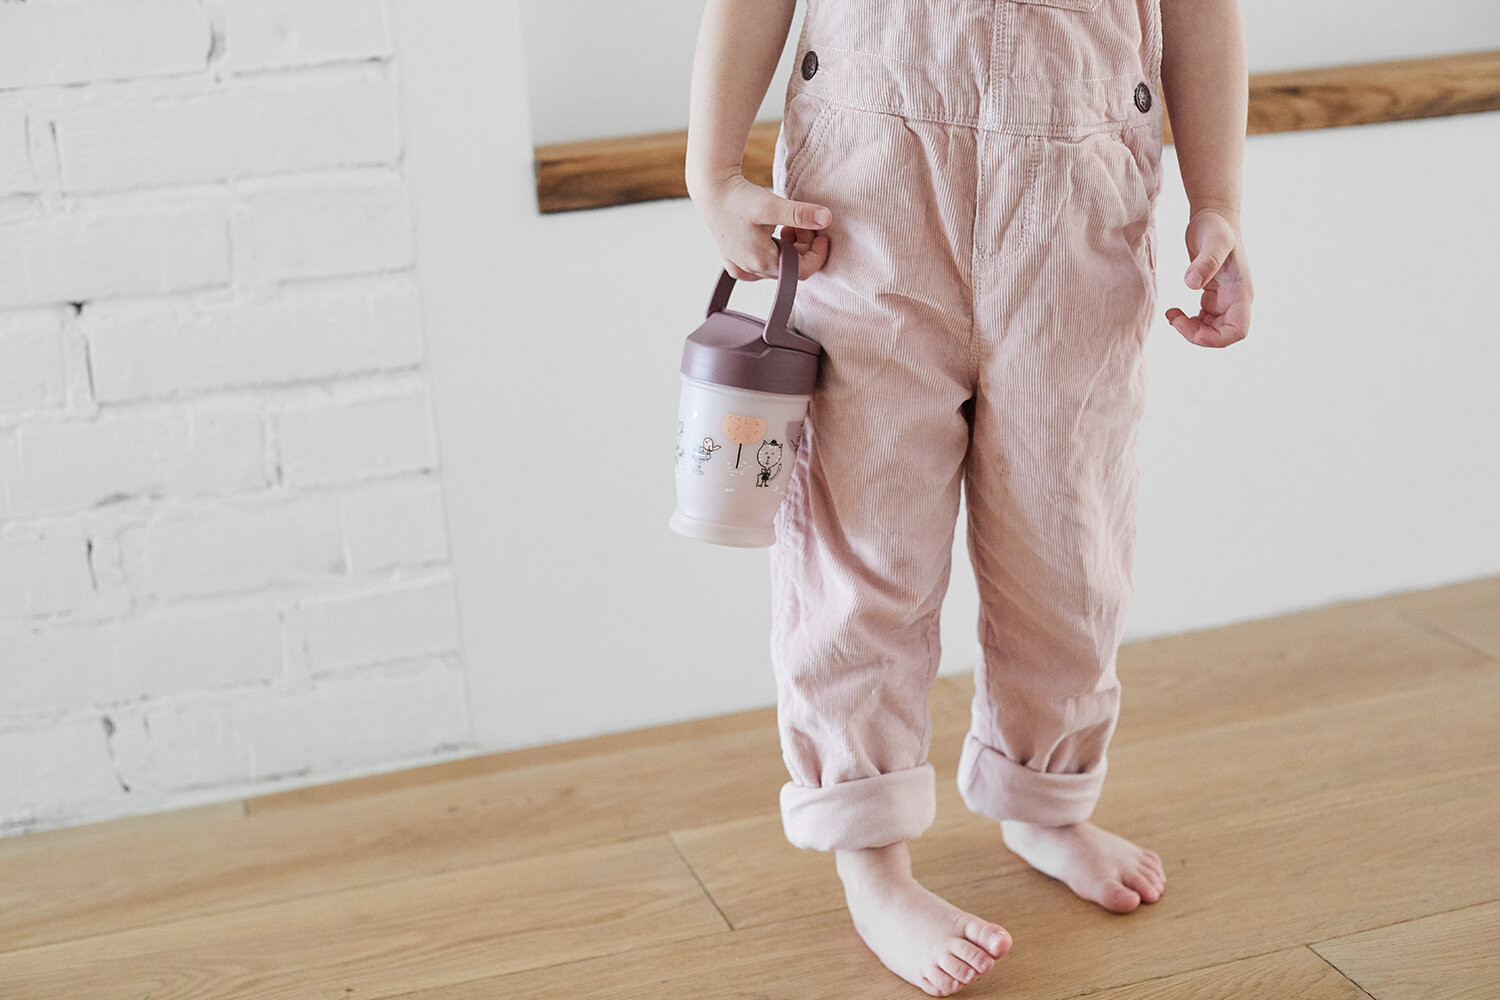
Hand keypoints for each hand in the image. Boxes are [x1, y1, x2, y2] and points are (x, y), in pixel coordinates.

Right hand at [688, 169, 830, 280]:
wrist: (710, 189)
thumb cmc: (739, 198)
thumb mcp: (772, 205)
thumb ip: (800, 214)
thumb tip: (826, 218)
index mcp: (763, 261)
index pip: (802, 271)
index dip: (818, 254)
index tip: (823, 234)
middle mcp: (751, 269)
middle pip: (790, 268)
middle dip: (803, 248)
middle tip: (804, 223)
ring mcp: (740, 265)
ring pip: (776, 266)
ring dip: (789, 249)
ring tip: (787, 225)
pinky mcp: (733, 258)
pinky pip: (758, 267)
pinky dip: (772, 254)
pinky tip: (771, 236)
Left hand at [1165, 208, 1252, 347]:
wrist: (1213, 216)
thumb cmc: (1215, 227)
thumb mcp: (1213, 241)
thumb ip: (1206, 262)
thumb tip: (1191, 284)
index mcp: (1241, 292)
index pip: (1237, 331)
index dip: (1214, 339)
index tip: (1189, 328)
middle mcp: (1236, 299)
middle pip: (1222, 335)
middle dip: (1197, 335)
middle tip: (1174, 319)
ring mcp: (1225, 299)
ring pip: (1212, 330)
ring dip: (1191, 330)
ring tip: (1171, 314)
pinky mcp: (1213, 295)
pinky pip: (1204, 320)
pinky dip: (1188, 322)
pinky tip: (1174, 311)